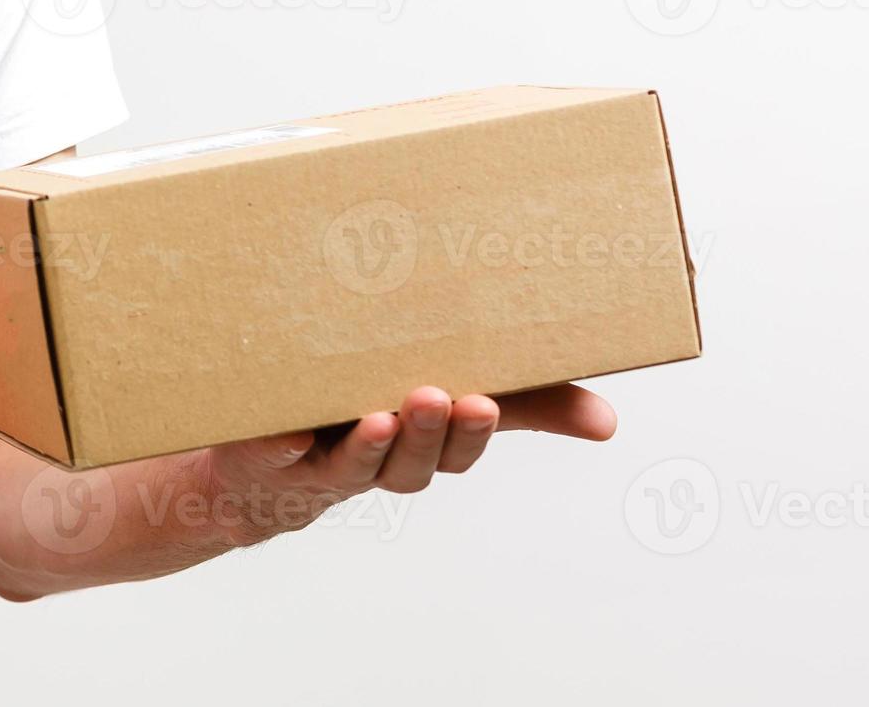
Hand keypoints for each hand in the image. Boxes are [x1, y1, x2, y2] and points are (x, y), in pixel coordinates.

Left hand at [199, 384, 616, 545]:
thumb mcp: (445, 402)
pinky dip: (281, 444)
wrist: (260, 470)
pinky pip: (272, 454)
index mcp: (422, 445)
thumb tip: (608, 422)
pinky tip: (288, 431)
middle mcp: (377, 460)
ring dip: (370, 444)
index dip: (473, 433)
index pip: (460, 449)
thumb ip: (523, 404)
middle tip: (437, 397)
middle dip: (428, 434)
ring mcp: (319, 460)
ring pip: (354, 466)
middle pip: (412, 464)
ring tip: (379, 416)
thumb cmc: (364, 419)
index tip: (483, 401)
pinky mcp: (263, 454)